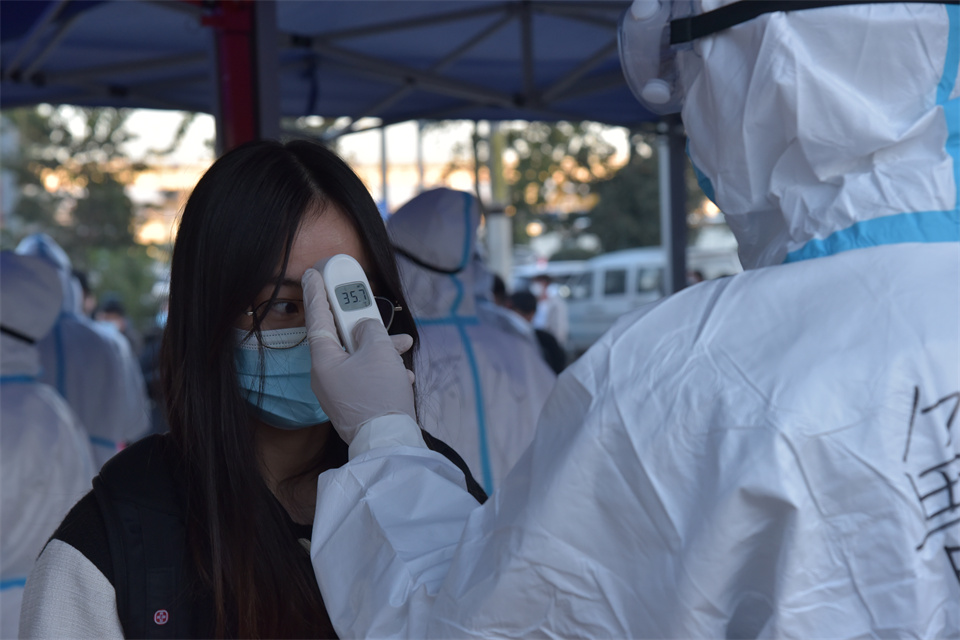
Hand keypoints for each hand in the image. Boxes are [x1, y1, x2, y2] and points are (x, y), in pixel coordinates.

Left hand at [301, 265, 416, 444]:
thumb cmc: (380, 395)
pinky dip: (382, 369)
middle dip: (361, 322)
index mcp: (323, 361)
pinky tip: (402, 374)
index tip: (312, 273)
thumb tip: (365, 327)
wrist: (389, 442)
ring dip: (380, 348)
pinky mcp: (352, 404)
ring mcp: (337, 392)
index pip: (318, 318)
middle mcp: (325, 376)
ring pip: (358, 357)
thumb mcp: (379, 351)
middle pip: (341, 338)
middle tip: (364, 300)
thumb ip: (370, 330)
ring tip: (403, 344)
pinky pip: (365, 377)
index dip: (317, 293)